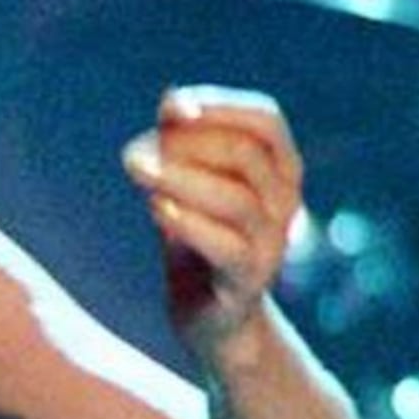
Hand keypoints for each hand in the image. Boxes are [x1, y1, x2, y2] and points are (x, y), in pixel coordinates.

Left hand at [121, 85, 303, 363]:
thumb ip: (182, 147)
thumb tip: (171, 99)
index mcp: (281, 170)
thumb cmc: (198, 242)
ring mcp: (273, 243)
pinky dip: (190, 224)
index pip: (266, 121)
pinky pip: (227, 247)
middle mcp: (286, 202)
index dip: (221, 107)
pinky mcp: (248, 281)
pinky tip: (156, 209)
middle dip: (187, 145)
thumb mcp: (189, 188)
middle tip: (132, 155)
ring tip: (135, 170)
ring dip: (180, 179)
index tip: (170, 107)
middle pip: (245, 155)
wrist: (212, 319)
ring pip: (237, 199)